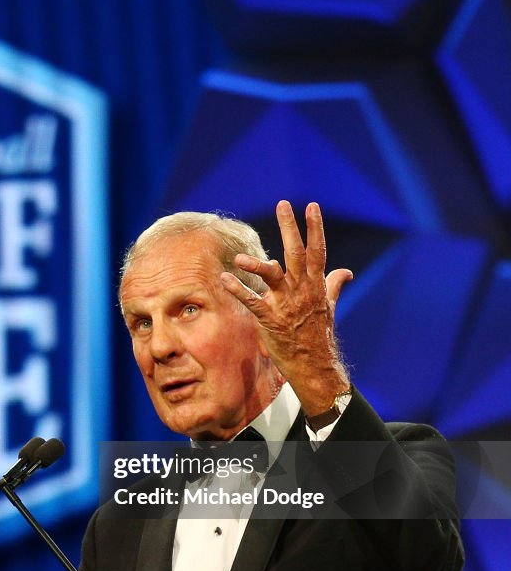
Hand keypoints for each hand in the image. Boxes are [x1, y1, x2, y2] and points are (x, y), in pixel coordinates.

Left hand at [220, 200, 352, 414]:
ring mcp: (286, 305)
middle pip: (297, 253)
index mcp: (315, 286)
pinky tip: (224, 279)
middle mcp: (302, 291)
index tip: (311, 206)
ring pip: (273, 276)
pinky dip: (237, 289)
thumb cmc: (318, 336)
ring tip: (240, 256)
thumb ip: (333, 286)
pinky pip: (252, 302)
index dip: (315, 228)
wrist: (315, 365)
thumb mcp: (329, 308)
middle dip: (290, 228)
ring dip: (256, 265)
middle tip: (283, 205)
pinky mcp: (271, 320)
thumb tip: (347, 272)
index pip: (317, 251)